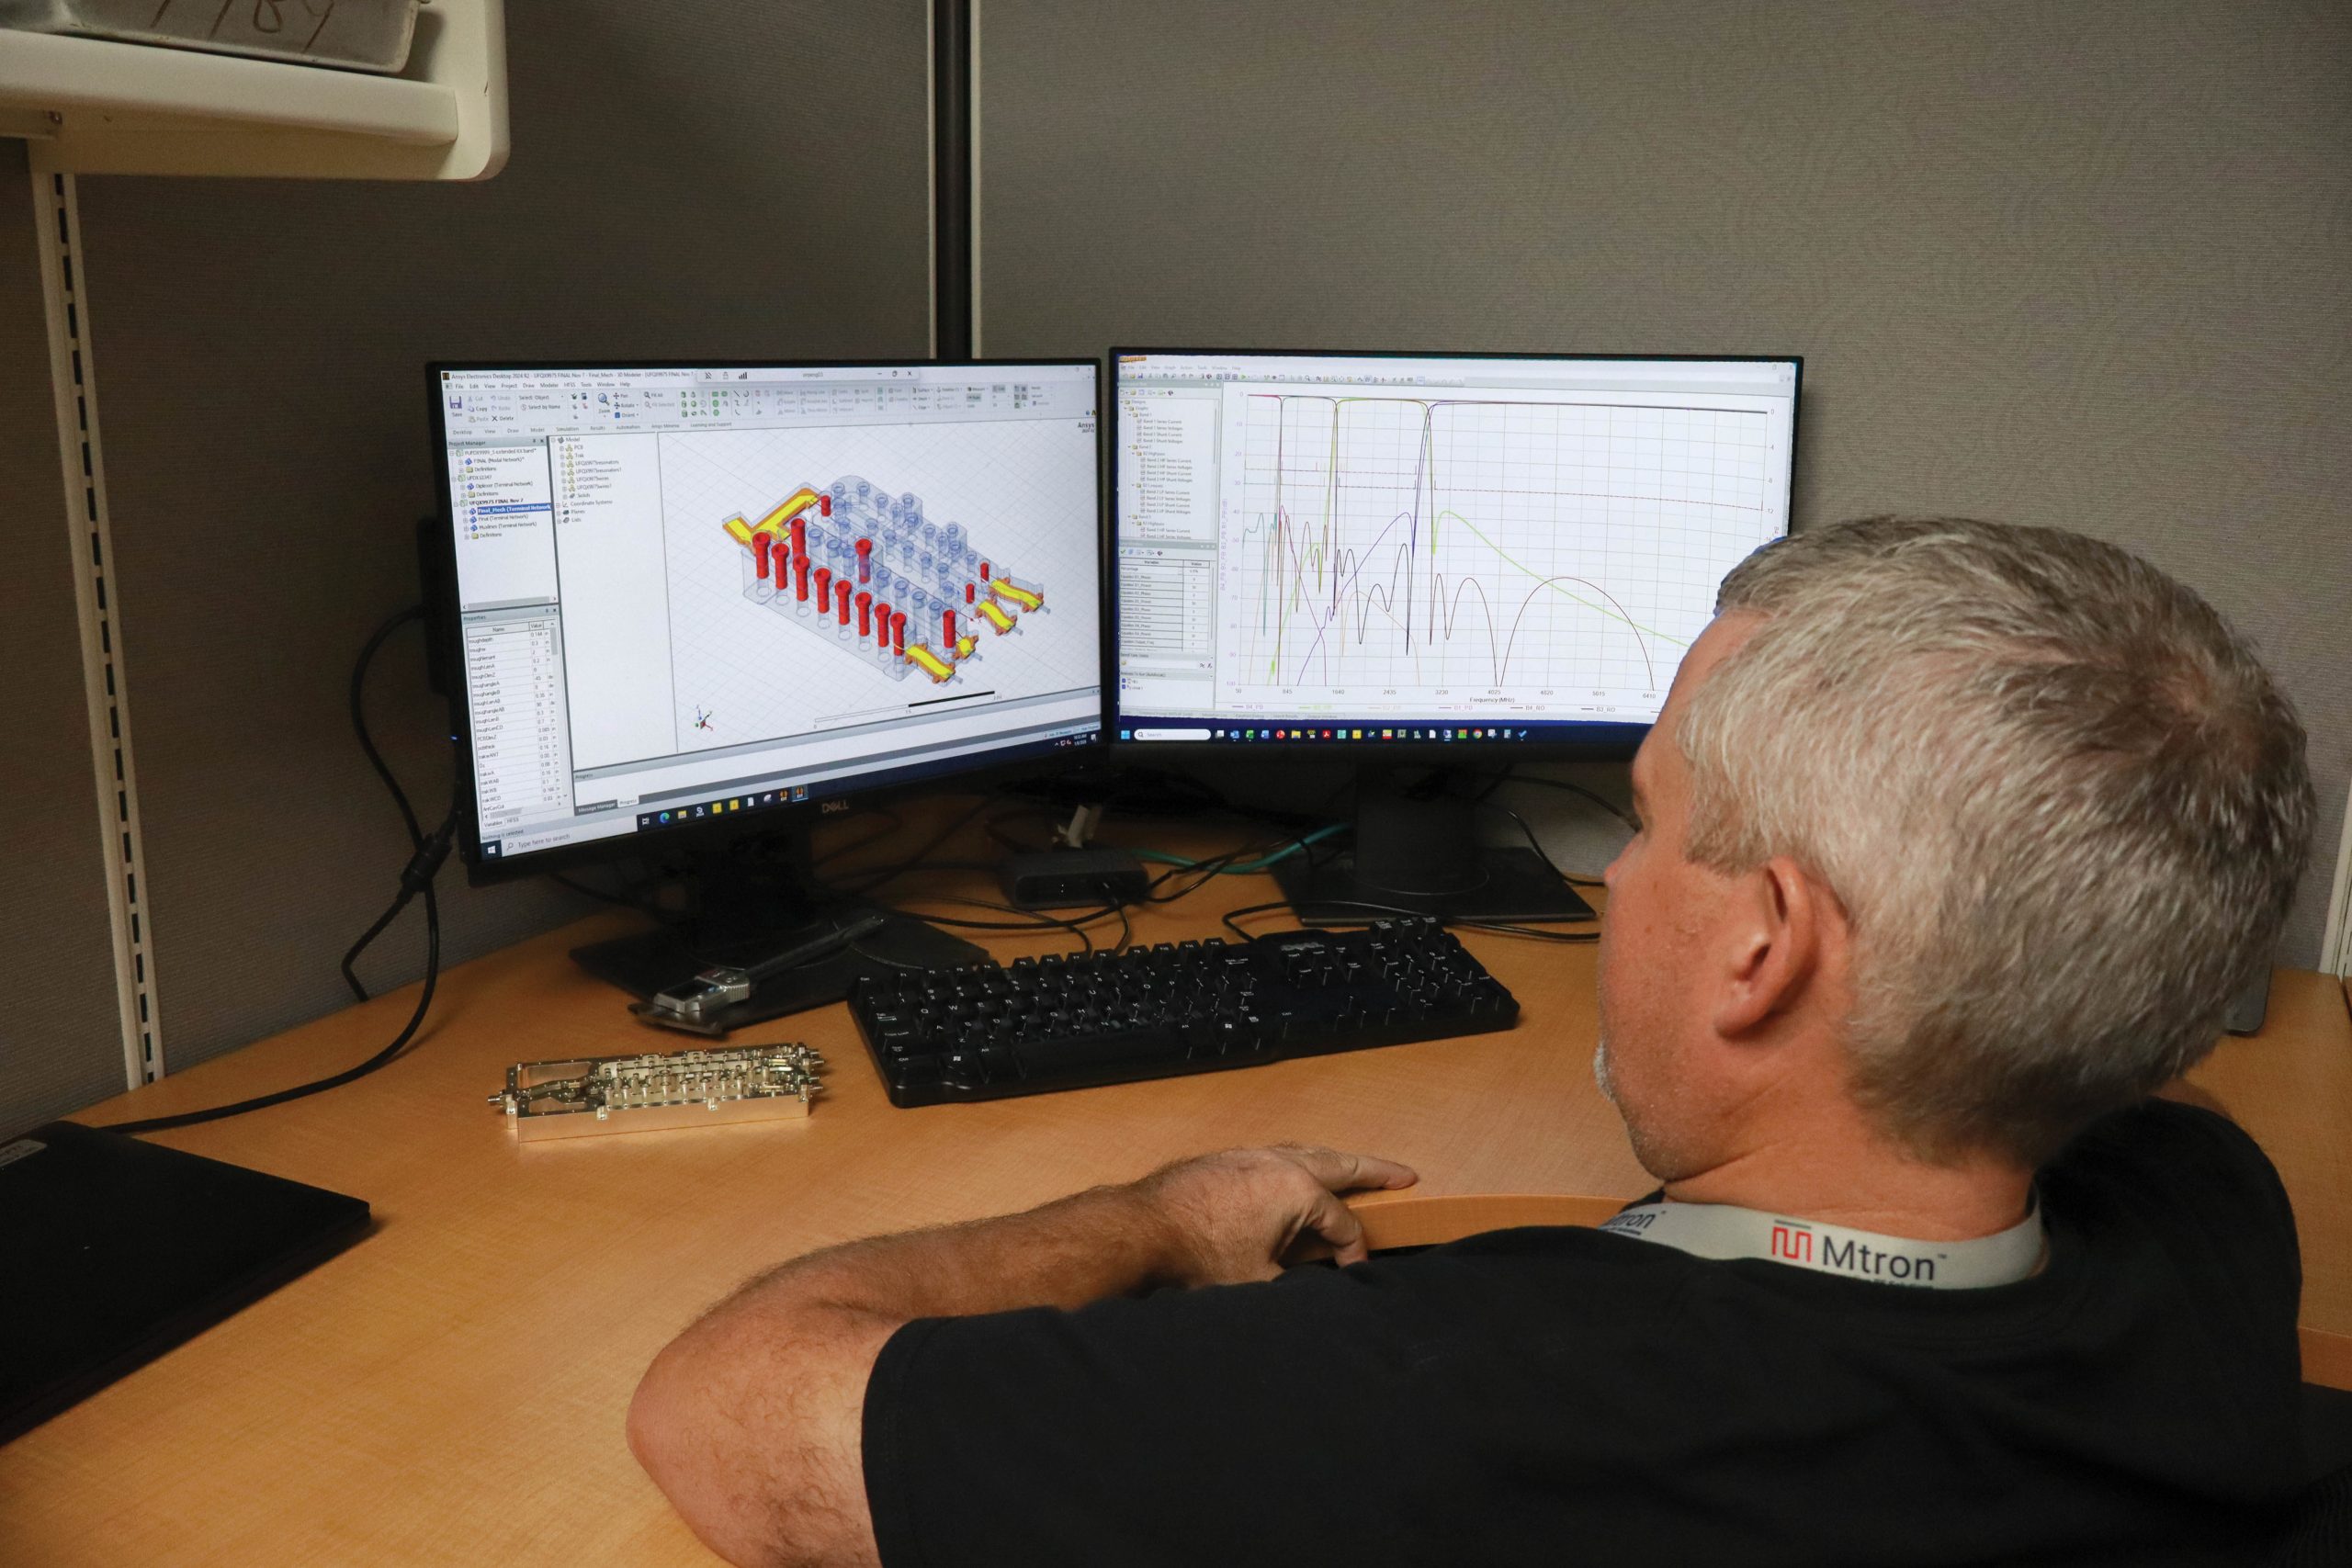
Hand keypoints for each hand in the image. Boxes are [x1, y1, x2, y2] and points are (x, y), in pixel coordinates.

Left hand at [1135, 1144, 1418, 1285]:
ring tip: (1353, 1169)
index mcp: (1298, 1189)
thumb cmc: (1197, 1258)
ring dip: (1334, 1161)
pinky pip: (1276, 1156)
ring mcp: (1249, 1155)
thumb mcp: (1260, 1282)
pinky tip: (1295, 1177)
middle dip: (1374, 1170)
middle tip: (1404, 1174)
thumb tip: (1315, 1291)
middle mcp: (1279, 1162)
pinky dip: (1298, 1163)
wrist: (1139, 1231)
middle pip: (1339, 1163)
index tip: (1354, 1274)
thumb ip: (1296, 1284)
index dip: (1353, 1252)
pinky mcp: (1225, 1160)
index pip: (1343, 1223)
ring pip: (1305, 1153)